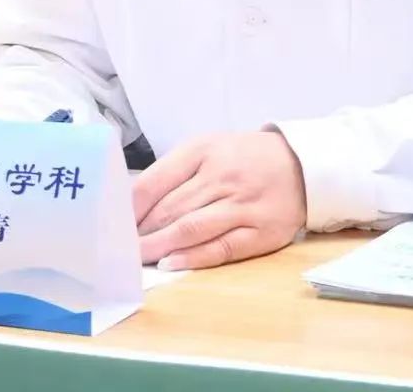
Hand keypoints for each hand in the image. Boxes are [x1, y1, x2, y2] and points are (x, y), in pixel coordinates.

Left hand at [132, 130, 307, 270]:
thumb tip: (134, 203)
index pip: (155, 181)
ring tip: (137, 259)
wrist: (301, 164)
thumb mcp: (207, 148)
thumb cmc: (243, 158)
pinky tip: (171, 264)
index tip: (111, 223)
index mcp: (203, 151)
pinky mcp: (260, 232)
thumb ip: (173, 171)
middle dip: (140, 232)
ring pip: (191, 229)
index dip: (129, 207)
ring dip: (159, 246)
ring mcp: (243, 206)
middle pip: (170, 209)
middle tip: (117, 248)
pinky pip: (221, 248)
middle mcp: (222, 177)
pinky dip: (193, 258)